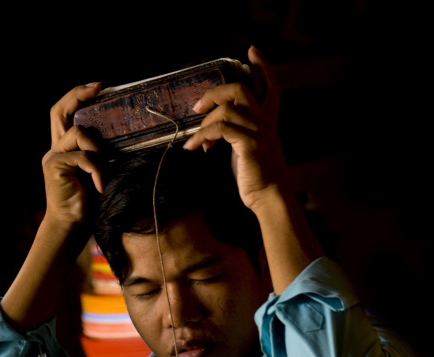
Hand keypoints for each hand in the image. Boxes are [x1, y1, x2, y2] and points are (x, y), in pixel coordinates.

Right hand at [42, 83, 104, 227]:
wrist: (72, 227)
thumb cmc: (89, 204)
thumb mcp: (100, 174)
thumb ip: (104, 156)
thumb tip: (126, 139)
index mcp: (66, 148)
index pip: (65, 113)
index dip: (78, 96)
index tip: (99, 87)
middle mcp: (56, 149)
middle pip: (59, 111)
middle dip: (78, 95)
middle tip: (98, 89)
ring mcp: (53, 157)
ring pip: (79, 134)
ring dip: (98, 149)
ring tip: (104, 170)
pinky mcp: (55, 167)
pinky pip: (82, 157)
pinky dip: (97, 170)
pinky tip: (100, 185)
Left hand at [183, 46, 286, 214]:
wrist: (270, 198)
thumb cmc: (257, 180)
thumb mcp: (246, 153)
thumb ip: (235, 138)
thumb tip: (209, 136)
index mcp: (267, 122)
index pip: (270, 86)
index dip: (262, 67)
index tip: (252, 51)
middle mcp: (265, 122)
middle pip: (240, 89)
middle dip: (214, 93)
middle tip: (197, 108)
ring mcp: (258, 132)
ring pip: (226, 109)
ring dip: (204, 124)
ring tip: (195, 141)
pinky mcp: (249, 144)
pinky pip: (220, 129)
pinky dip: (202, 136)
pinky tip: (194, 148)